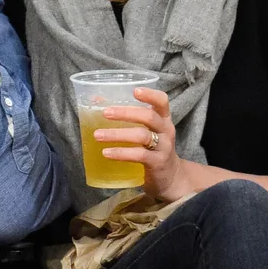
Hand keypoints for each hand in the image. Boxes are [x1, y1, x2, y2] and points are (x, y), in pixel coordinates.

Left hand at [94, 87, 191, 202]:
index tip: (134, 91)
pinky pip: (139, 155)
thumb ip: (128, 118)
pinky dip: (121, 153)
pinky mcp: (157, 163)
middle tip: (105, 113)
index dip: (150, 95)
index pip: (162, 101)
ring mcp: (163, 147)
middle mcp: (166, 130)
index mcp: (163, 118)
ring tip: (98, 135)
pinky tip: (107, 153)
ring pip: (142, 136)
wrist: (170, 177)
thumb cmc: (153, 148)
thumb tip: (97, 101)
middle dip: (126, 113)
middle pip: (149, 117)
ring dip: (117, 134)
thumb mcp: (147, 131)